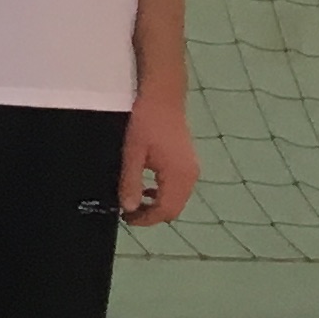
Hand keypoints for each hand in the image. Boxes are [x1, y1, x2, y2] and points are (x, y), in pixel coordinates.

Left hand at [118, 92, 199, 225]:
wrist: (163, 97)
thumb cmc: (145, 123)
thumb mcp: (132, 153)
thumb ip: (131, 182)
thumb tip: (129, 208)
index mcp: (178, 176)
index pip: (165, 211)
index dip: (146, 220)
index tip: (126, 219)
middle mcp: (190, 176)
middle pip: (174, 209)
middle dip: (152, 215)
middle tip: (128, 212)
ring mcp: (192, 169)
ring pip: (177, 199)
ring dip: (158, 204)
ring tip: (134, 200)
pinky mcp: (188, 162)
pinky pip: (179, 187)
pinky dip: (164, 192)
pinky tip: (147, 186)